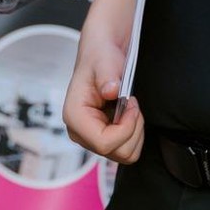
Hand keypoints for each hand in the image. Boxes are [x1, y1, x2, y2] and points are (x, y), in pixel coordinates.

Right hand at [63, 36, 143, 163]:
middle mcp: (80, 132)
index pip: (104, 143)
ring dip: (135, 131)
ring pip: (125, 154)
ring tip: (129, 108)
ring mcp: (91, 138)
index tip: (130, 104)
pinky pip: (127, 149)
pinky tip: (128, 115)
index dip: (125, 129)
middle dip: (133, 129)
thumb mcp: (105, 62)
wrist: (101, 55)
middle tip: (131, 104)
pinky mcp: (102, 138)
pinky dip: (135, 133)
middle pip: (117, 152)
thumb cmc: (101, 57)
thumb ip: (107, 76)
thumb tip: (110, 91)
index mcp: (74, 117)